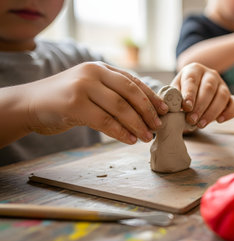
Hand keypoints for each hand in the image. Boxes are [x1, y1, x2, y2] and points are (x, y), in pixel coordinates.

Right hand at [25, 62, 167, 143]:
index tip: (164, 110)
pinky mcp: (74, 104)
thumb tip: (145, 111)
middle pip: (130, 92)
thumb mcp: (90, 89)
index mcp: (101, 67)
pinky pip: (105, 121)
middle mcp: (93, 73)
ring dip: (137, 124)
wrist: (30, 103)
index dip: (151, 96)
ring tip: (146, 137)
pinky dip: (120, 132)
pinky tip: (129, 139)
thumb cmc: (65, 99)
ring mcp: (83, 87)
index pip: (133, 81)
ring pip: (120, 107)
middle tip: (157, 126)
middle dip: (147, 110)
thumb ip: (112, 93)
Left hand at [170, 63, 233, 127]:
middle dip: (200, 106)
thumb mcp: (173, 92)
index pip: (192, 80)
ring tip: (201, 124)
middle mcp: (210, 74)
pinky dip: (230, 112)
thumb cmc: (181, 93)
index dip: (189, 94)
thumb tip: (167, 107)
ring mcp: (222, 85)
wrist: (193, 93)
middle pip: (209, 88)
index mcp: (193, 70)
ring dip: (212, 111)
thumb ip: (170, 98)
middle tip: (191, 119)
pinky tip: (219, 120)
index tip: (186, 107)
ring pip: (223, 95)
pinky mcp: (231, 96)